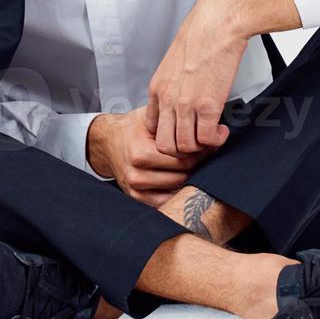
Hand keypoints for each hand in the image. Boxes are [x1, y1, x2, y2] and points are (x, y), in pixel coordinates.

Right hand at [86, 107, 205, 206]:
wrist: (109, 142)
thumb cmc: (133, 128)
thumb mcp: (152, 118)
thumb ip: (176, 123)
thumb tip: (210, 129)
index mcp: (140, 153)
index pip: (183, 159)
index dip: (201, 151)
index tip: (210, 144)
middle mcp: (137, 175)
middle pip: (182, 175)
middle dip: (199, 164)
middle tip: (208, 153)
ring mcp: (136, 189)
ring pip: (178, 188)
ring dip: (190, 177)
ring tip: (196, 164)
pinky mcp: (137, 199)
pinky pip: (167, 200)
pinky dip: (177, 191)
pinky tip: (182, 177)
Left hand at [144, 0, 251, 156]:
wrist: (216, 23)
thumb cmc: (201, 35)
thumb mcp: (175, 61)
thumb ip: (174, 82)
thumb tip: (184, 95)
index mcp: (157, 88)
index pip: (152, 127)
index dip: (169, 136)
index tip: (183, 133)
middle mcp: (167, 99)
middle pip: (164, 145)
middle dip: (182, 151)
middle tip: (197, 143)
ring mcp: (185, 105)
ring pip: (185, 147)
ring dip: (200, 148)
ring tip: (211, 137)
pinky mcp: (208, 106)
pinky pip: (206, 140)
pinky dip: (215, 141)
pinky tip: (221, 131)